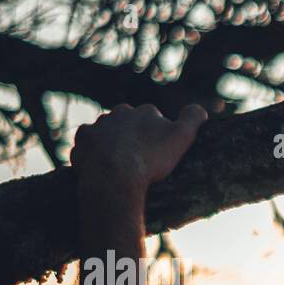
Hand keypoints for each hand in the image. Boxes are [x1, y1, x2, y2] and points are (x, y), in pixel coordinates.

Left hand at [72, 103, 206, 199]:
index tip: (159, 151)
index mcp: (145, 111)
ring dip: (112, 143)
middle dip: (133, 135)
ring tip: (119, 165)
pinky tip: (100, 166)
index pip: (153, 117)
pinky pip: (88, 143)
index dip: (157, 134)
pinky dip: (93, 152)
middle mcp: (120, 112)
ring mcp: (99, 124)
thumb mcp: (181, 138)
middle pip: (128, 122)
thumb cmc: (151, 159)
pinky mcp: (83, 138)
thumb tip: (200, 109)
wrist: (115, 175)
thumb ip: (191, 119)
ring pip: (108, 131)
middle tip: (139, 158)